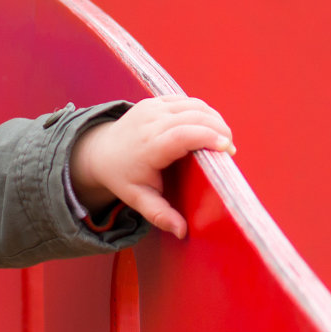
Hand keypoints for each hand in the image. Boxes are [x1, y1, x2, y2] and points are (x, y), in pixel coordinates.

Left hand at [68, 95, 233, 238]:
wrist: (101, 151)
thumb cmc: (122, 177)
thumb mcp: (137, 199)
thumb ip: (160, 215)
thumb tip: (182, 231)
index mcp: (147, 147)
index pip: (181, 135)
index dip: (207, 137)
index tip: (227, 148)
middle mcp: (150, 122)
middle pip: (193, 117)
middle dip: (219, 130)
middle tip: (229, 150)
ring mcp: (152, 108)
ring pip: (193, 105)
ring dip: (214, 119)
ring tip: (223, 140)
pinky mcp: (155, 101)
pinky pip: (187, 100)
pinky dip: (204, 111)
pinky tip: (210, 126)